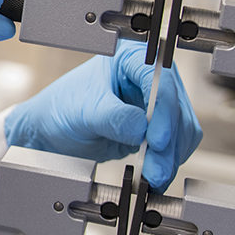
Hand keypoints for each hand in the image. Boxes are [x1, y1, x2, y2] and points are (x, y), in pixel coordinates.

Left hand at [3, 41, 201, 191]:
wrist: (52, 132)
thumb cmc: (62, 109)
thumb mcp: (85, 111)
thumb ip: (114, 118)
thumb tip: (142, 129)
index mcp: (130, 58)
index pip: (160, 80)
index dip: (163, 111)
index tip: (157, 139)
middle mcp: (148, 77)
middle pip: (177, 107)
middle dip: (169, 142)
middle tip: (157, 168)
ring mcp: (155, 103)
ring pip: (181, 129)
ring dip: (171, 156)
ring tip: (154, 176)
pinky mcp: (156, 127)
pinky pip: (176, 144)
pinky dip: (169, 160)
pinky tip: (156, 173)